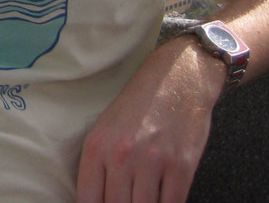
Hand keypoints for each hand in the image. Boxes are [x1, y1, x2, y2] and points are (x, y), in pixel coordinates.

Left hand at [76, 37, 223, 202]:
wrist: (178, 79)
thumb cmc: (139, 107)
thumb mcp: (106, 129)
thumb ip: (98, 165)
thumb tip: (95, 200)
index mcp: (96, 146)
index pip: (88, 199)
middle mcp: (120, 155)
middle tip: (129, 200)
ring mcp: (152, 162)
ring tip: (144, 198)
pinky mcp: (181, 167)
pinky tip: (163, 199)